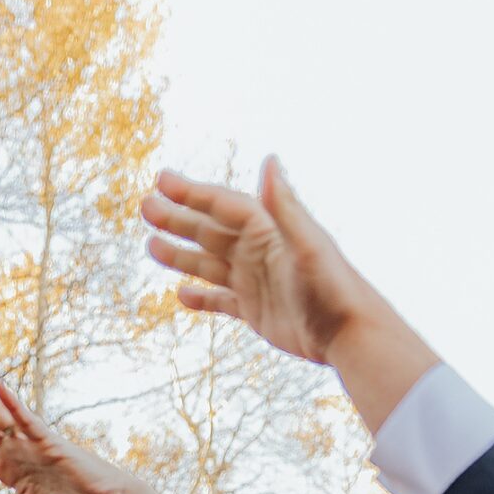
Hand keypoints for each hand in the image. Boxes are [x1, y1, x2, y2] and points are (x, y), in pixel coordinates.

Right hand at [140, 159, 372, 365]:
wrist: (347, 332)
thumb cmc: (333, 287)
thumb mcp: (308, 244)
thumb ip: (285, 205)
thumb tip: (269, 161)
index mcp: (268, 231)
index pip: (223, 206)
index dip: (193, 193)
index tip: (163, 181)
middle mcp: (257, 252)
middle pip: (209, 231)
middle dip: (178, 218)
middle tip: (145, 207)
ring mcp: (254, 282)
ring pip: (208, 264)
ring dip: (181, 254)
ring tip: (151, 245)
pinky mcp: (254, 311)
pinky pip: (220, 301)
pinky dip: (201, 297)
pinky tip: (180, 294)